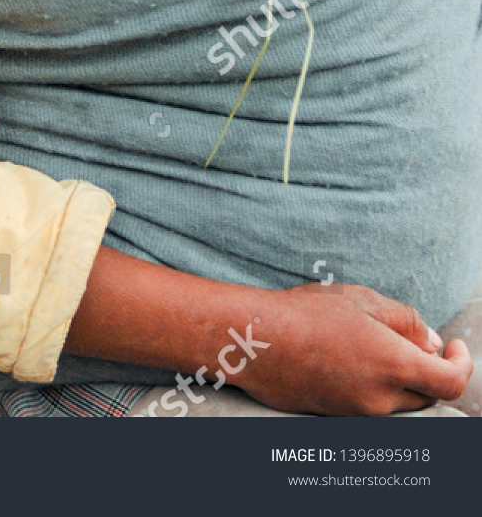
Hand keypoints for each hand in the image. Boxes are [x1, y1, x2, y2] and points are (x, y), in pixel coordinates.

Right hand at [235, 282, 471, 415]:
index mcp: (393, 365)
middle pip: (426, 394)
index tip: (455, 346)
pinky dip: (375, 384)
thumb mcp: (362, 300)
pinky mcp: (339, 417)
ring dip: (399, 376)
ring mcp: (359, 412)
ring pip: (398, 399)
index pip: (450, 383)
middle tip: (414, 338)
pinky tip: (350, 356)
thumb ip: (406, 322)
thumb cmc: (306, 313)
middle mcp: (381, 398)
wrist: (255, 341)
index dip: (462, 364)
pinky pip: (372, 403)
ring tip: (372, 341)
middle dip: (429, 368)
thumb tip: (432, 342)